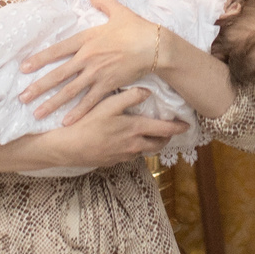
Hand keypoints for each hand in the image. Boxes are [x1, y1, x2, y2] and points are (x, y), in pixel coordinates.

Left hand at [21, 0, 158, 119]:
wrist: (155, 46)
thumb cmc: (137, 28)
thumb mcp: (119, 11)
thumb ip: (103, 3)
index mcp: (87, 39)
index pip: (57, 50)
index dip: (40, 58)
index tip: (24, 67)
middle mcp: (87, 58)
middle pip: (58, 74)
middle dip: (39, 87)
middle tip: (22, 97)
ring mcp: (97, 73)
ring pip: (69, 91)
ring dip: (52, 103)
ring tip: (38, 114)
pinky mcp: (108, 85)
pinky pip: (89, 101)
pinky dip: (77, 112)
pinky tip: (66, 122)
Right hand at [45, 89, 188, 169]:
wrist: (67, 147)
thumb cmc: (87, 123)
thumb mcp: (108, 104)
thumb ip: (129, 97)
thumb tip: (147, 92)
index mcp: (135, 130)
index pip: (165, 130)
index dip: (178, 128)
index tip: (187, 125)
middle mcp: (133, 145)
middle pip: (158, 144)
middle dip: (167, 138)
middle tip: (170, 130)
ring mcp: (123, 156)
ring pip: (144, 150)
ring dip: (150, 143)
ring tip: (149, 134)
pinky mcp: (112, 161)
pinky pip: (129, 155)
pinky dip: (134, 147)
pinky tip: (126, 140)